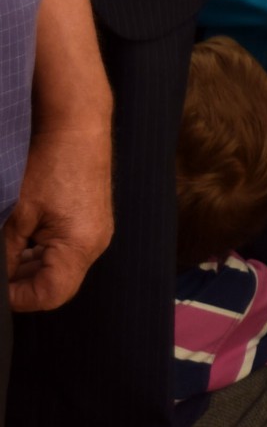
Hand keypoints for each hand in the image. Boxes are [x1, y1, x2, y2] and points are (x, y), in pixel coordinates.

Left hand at [6, 125, 109, 311]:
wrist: (78, 127)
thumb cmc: (51, 165)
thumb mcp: (18, 214)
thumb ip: (7, 254)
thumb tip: (0, 279)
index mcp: (81, 245)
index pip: (49, 295)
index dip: (17, 298)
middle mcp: (96, 244)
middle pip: (56, 285)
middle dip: (21, 283)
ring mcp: (97, 233)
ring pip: (59, 269)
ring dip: (29, 268)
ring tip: (7, 251)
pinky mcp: (92, 223)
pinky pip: (65, 252)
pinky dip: (41, 253)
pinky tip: (22, 239)